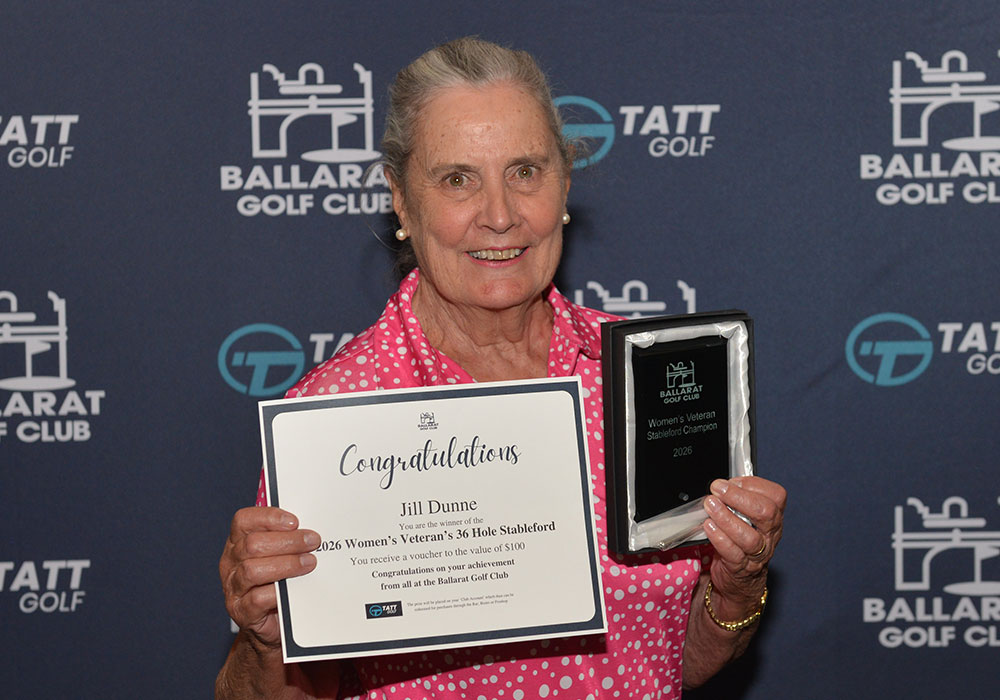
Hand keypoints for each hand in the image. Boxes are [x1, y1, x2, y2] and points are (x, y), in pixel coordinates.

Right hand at [220, 507, 319, 648]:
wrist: (271, 624)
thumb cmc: (277, 583)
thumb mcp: (278, 556)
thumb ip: (286, 540)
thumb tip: (309, 527)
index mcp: (237, 543)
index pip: (243, 521)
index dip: (268, 517)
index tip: (294, 521)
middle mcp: (231, 563)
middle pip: (252, 544)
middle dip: (287, 541)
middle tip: (312, 542)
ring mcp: (233, 588)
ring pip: (253, 570)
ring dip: (287, 564)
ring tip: (310, 563)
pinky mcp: (242, 611)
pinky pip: (258, 598)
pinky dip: (279, 591)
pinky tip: (295, 588)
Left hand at [701, 476, 785, 612]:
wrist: (741, 580)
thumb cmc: (740, 542)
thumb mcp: (744, 517)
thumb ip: (736, 501)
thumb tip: (720, 485)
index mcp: (773, 518)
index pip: (776, 496)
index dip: (753, 485)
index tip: (731, 481)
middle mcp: (769, 535)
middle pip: (766, 513)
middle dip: (739, 497)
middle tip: (718, 489)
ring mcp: (757, 553)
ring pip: (749, 536)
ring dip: (726, 518)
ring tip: (710, 506)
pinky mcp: (741, 567)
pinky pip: (732, 553)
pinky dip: (719, 538)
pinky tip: (708, 526)